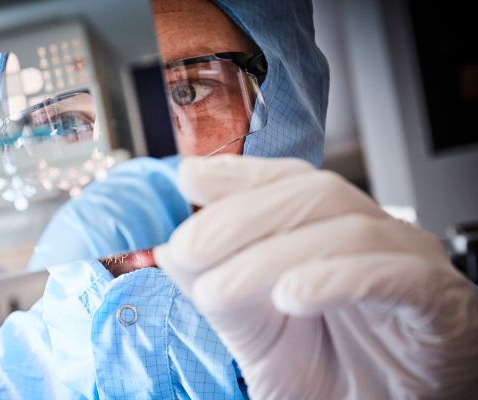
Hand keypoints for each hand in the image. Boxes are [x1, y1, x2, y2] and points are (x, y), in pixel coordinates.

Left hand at [155, 156, 477, 398]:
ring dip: (270, 258)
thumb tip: (170, 253)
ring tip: (220, 290)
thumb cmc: (333, 375)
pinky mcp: (440, 301)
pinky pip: (396, 275)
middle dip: (238, 218)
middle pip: (310, 193)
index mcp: (330, 231)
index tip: (189, 179)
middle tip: (189, 250)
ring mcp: (411, 262)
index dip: (238, 174)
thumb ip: (218, 289)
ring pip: (346, 230)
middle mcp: (373, 235)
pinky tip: (292, 296)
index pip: (287, 180)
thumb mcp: (257, 333)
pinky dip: (337, 279)